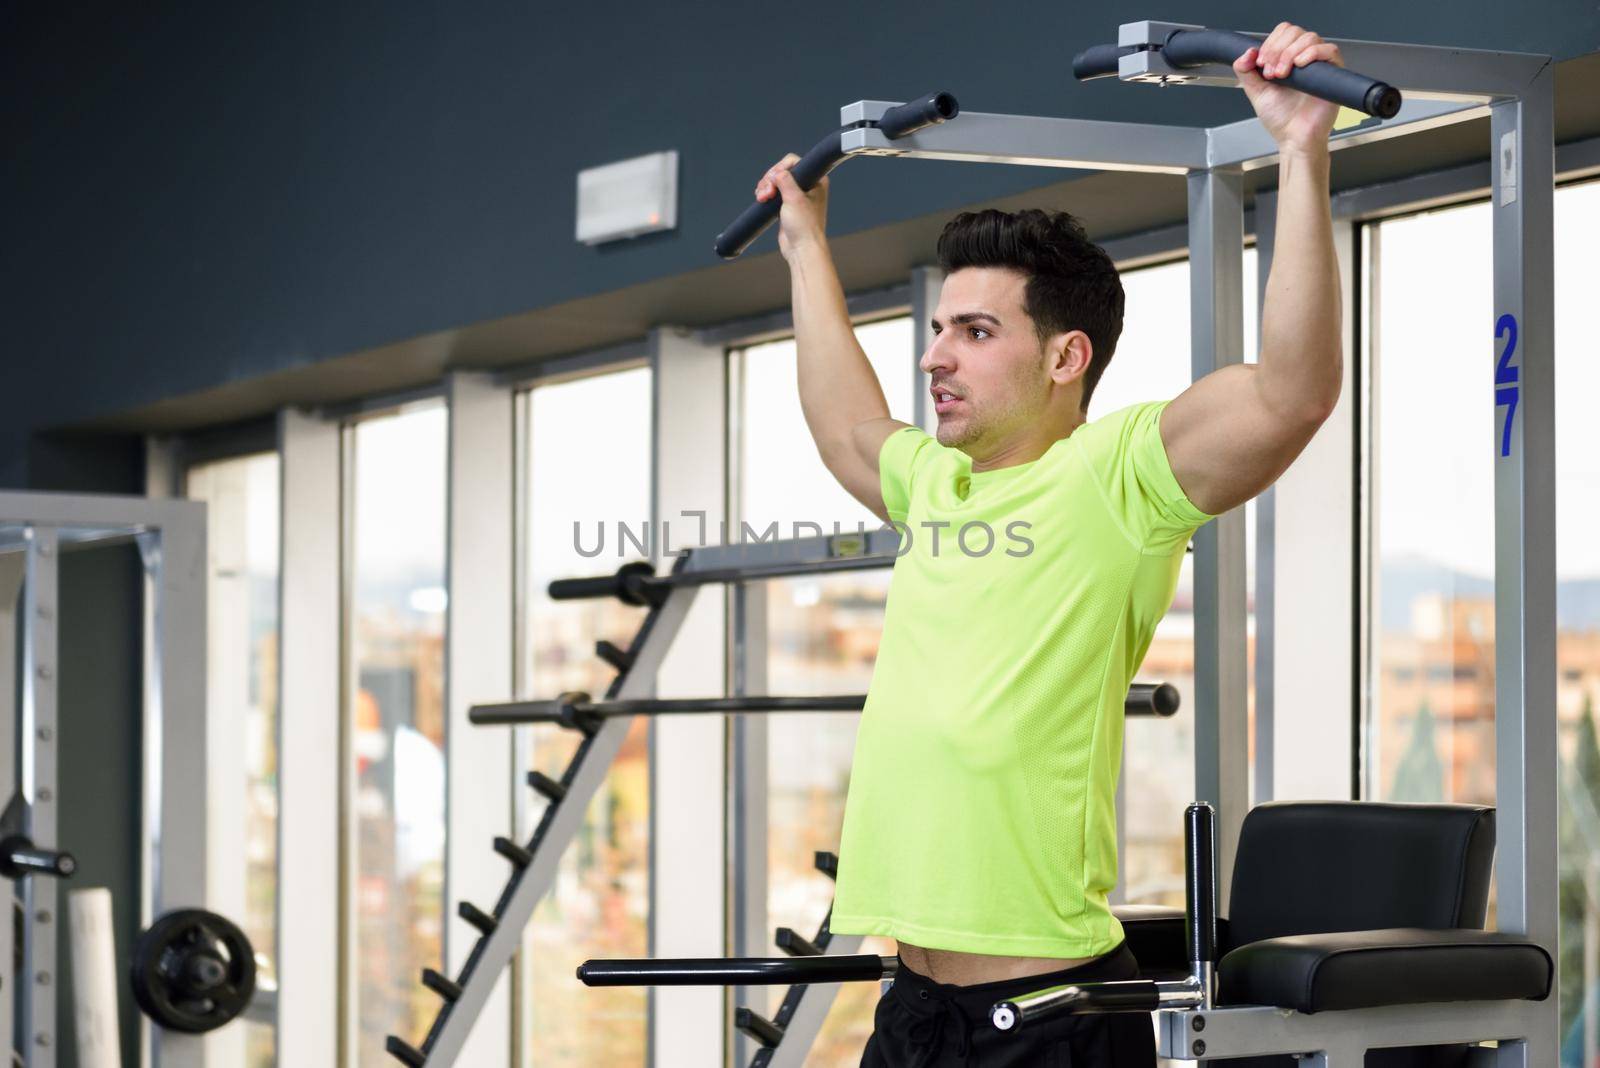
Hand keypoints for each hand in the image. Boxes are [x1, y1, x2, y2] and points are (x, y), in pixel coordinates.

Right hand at [755, 153, 827, 259]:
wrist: (802, 249)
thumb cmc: (804, 226)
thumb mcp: (794, 198)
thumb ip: (785, 180)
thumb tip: (777, 173)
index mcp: (816, 181)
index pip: (794, 162)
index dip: (780, 168)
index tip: (773, 179)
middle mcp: (808, 186)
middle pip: (783, 172)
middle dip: (770, 180)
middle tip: (766, 192)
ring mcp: (797, 196)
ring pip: (776, 182)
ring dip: (765, 187)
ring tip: (762, 198)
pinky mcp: (787, 206)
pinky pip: (774, 193)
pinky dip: (766, 194)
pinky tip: (761, 199)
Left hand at [1233, 23, 1341, 154]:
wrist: (1294, 138)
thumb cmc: (1281, 119)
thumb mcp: (1256, 92)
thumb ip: (1245, 72)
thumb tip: (1247, 52)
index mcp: (1287, 59)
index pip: (1283, 32)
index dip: (1270, 43)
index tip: (1261, 63)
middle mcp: (1304, 58)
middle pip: (1295, 32)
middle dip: (1278, 49)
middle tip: (1271, 72)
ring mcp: (1319, 64)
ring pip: (1310, 38)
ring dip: (1291, 53)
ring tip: (1282, 74)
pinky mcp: (1333, 72)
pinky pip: (1329, 50)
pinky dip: (1311, 54)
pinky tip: (1299, 66)